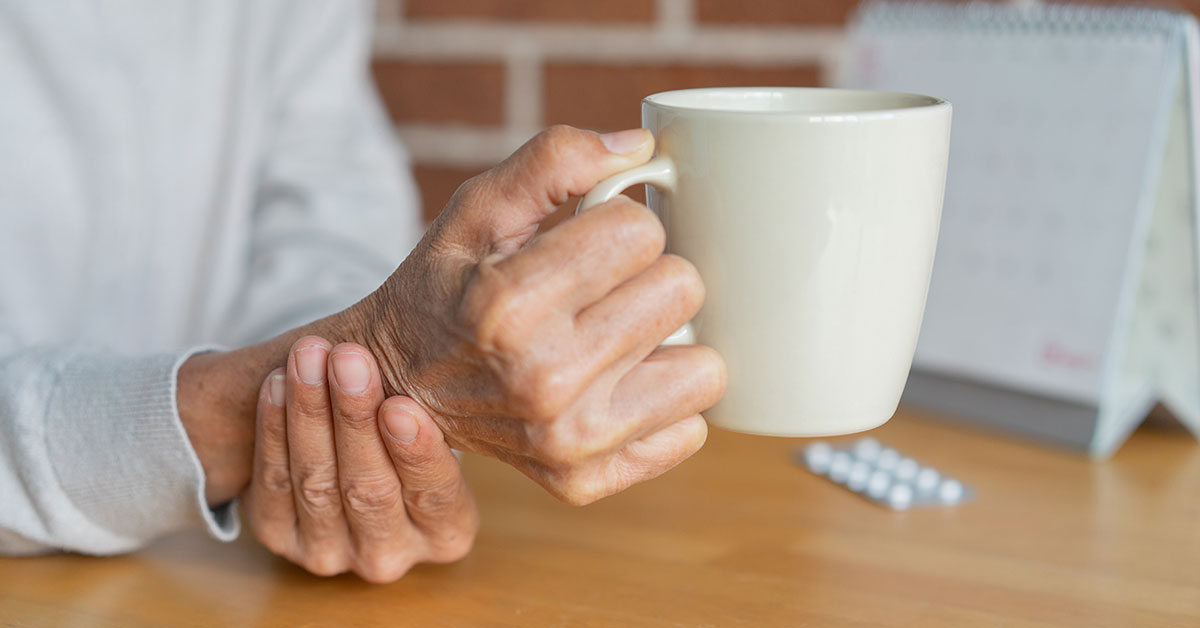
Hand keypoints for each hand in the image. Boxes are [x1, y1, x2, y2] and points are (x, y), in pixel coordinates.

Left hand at [243, 337, 476, 581]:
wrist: (349, 449)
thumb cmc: (406, 424)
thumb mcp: (436, 421)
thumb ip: (439, 403)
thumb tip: (460, 346)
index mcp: (447, 533)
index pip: (435, 497)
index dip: (416, 454)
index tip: (400, 405)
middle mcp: (389, 555)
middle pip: (369, 491)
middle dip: (355, 419)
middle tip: (348, 360)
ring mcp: (330, 553)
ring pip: (317, 484)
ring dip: (310, 414)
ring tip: (309, 357)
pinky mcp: (278, 537)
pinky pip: (273, 484)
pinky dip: (274, 430)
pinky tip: (278, 383)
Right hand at [351, 125, 726, 504]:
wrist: (400, 384)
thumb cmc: (445, 287)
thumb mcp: (477, 209)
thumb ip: (554, 161)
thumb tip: (640, 147)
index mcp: (509, 304)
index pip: (642, 231)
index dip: (620, 224)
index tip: (586, 242)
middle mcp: (543, 380)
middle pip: (682, 290)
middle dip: (649, 276)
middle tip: (603, 289)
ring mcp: (569, 441)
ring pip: (706, 368)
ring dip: (668, 343)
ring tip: (617, 337)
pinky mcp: (587, 479)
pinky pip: (691, 429)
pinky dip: (661, 402)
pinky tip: (615, 385)